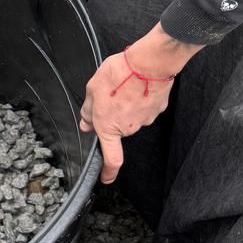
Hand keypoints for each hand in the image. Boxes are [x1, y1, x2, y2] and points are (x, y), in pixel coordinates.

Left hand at [78, 28, 201, 184]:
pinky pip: (144, 108)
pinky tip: (137, 85)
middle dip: (114, 116)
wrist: (148, 63)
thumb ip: (88, 110)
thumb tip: (85, 124)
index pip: (111, 158)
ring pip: (132, 117)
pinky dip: (140, 99)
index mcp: (108, 126)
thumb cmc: (119, 74)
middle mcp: (128, 128)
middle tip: (110, 95)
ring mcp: (144, 120)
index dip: (109, 172)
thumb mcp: (92, 89)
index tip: (106, 179)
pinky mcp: (157, 110)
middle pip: (119, 129)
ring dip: (126, 106)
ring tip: (124, 85)